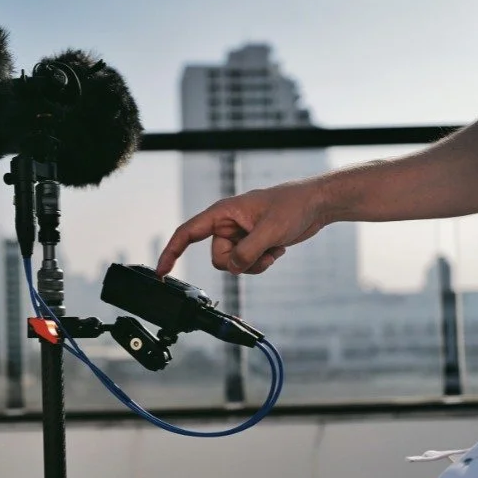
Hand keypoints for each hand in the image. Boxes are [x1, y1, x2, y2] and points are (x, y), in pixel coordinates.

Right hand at [156, 179, 330, 276]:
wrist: (316, 204)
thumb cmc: (293, 206)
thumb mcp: (269, 230)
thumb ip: (247, 252)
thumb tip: (232, 268)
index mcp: (223, 212)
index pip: (188, 233)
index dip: (171, 252)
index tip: (161, 272)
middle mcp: (228, 224)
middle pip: (218, 256)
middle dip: (239, 262)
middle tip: (262, 251)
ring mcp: (240, 234)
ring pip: (234, 263)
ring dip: (254, 263)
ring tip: (273, 248)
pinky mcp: (252, 242)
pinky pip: (248, 263)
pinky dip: (263, 262)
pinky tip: (277, 248)